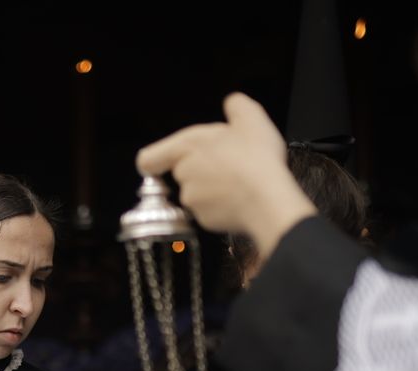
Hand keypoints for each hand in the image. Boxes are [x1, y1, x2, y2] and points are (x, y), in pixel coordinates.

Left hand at [135, 94, 315, 259]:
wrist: (268, 200)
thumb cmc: (257, 160)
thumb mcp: (252, 118)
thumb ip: (237, 106)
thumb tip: (232, 103)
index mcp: (187, 145)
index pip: (149, 158)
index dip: (154, 161)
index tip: (162, 162)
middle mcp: (184, 174)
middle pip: (182, 172)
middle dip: (201, 168)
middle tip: (227, 163)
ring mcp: (192, 199)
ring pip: (196, 192)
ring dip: (212, 188)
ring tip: (238, 180)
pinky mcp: (203, 220)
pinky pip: (209, 212)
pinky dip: (221, 206)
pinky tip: (240, 197)